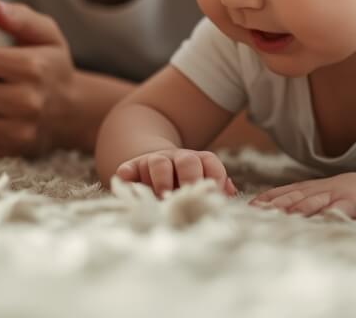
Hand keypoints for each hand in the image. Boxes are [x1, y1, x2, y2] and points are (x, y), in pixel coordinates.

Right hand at [114, 149, 237, 198]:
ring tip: (162, 197)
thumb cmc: (184, 183)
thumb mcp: (202, 183)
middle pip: (187, 160)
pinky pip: (128, 168)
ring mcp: (154, 161)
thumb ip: (217, 188)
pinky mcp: (132, 168)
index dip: (215, 179)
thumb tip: (231, 194)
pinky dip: (126, 175)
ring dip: (161, 179)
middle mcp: (178, 158)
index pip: (211, 164)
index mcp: (199, 161)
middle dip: (189, 177)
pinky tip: (125, 181)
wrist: (153, 164)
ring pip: (159, 162)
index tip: (215, 196)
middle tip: (188, 196)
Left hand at [251, 172, 355, 218]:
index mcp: (307, 189)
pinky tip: (317, 219)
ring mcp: (332, 196)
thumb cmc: (339, 194)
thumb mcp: (316, 194)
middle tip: (256, 211)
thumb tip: (270, 211)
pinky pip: (335, 209)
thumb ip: (296, 200)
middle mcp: (316, 191)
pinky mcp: (349, 204)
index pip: (282, 192)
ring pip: (310, 202)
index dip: (266, 198)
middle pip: (291, 196)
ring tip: (279, 216)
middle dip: (274, 204)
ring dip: (294, 209)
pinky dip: (325, 213)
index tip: (250, 206)